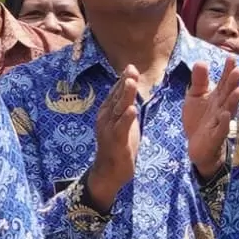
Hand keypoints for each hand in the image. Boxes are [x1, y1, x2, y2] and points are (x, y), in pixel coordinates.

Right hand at [83, 68, 140, 211]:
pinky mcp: (116, 142)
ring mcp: (109, 130)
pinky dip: (126, 119)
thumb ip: (126, 107)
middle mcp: (105, 118)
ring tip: (130, 83)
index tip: (130, 67)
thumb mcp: (123, 123)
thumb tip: (131, 91)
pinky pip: (121, 128)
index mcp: (107, 112)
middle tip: (130, 68)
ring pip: (118, 110)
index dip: (122, 80)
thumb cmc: (118, 145)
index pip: (115, 93)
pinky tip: (132, 110)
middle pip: (116, 97)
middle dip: (123, 82)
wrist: (108, 172)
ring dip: (124, 96)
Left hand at [180, 52, 238, 176]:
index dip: (227, 71)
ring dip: (233, 101)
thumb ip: (199, 80)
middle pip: (228, 94)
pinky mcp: (215, 137)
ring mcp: (219, 122)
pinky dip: (223, 123)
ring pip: (228, 110)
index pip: (224, 82)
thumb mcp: (195, 96)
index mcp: (218, 97)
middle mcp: (222, 107)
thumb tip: (201, 61)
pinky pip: (220, 130)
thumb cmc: (198, 118)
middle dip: (233, 83)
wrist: (197, 145)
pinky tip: (225, 115)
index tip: (231, 58)